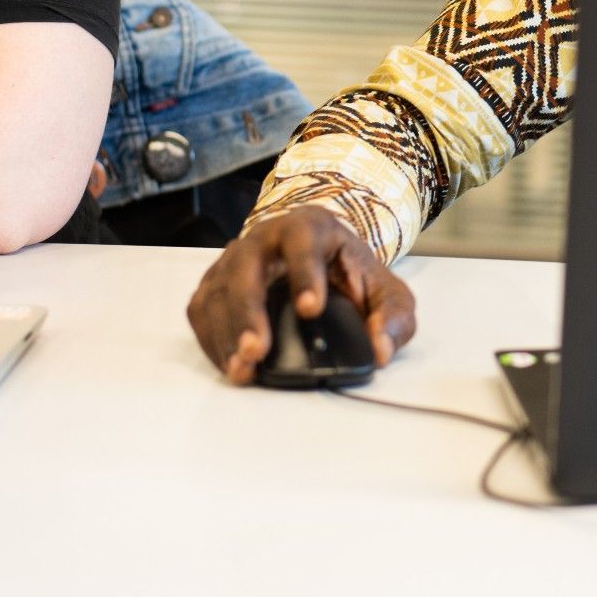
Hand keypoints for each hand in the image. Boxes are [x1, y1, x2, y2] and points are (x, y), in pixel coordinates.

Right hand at [187, 206, 416, 384]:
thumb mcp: (387, 292)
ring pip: (219, 289)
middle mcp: (264, 237)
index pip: (302, 241)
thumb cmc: (351, 275)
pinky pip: (202, 309)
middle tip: (258, 350)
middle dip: (249, 309)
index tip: (311, 309)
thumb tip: (380, 350)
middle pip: (246, 265)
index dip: (304, 273)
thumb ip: (394, 318)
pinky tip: (230, 364)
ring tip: (241, 368)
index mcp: (310, 227)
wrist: (321, 262)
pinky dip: (211, 339)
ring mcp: (234, 258)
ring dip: (226, 331)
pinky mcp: (215, 283)